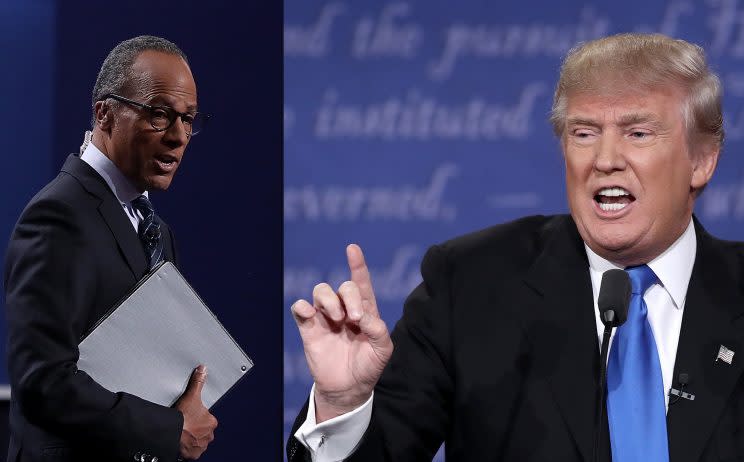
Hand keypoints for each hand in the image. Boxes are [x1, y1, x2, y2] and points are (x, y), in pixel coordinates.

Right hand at [174, 365, 217, 459]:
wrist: (172, 434)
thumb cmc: (182, 418)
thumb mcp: (191, 396)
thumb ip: (198, 382)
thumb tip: (202, 370)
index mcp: (211, 422)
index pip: (207, 419)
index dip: (198, 417)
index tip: (191, 417)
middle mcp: (209, 435)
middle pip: (203, 430)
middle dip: (196, 429)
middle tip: (186, 425)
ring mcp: (201, 446)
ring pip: (199, 441)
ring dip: (192, 438)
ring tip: (183, 433)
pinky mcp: (193, 455)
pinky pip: (193, 452)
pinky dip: (188, 448)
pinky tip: (182, 442)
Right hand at [292, 244, 392, 422]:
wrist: (348, 388)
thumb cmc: (368, 366)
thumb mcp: (382, 349)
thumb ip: (378, 329)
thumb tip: (362, 316)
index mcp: (365, 310)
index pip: (361, 282)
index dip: (357, 264)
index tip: (352, 249)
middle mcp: (344, 309)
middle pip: (343, 287)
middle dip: (349, 297)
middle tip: (354, 318)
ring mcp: (325, 317)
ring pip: (321, 291)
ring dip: (329, 300)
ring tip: (337, 319)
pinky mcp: (309, 328)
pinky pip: (300, 308)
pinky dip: (303, 306)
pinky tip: (311, 315)